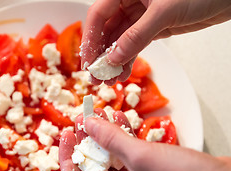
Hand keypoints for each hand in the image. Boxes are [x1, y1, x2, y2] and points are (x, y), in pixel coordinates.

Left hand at [59, 111, 230, 170]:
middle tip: (87, 119)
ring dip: (108, 138)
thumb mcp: (141, 156)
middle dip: (89, 141)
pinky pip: (127, 160)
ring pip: (110, 161)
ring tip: (105, 114)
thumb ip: (109, 138)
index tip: (68, 133)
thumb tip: (86, 124)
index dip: (66, 156)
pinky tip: (123, 122)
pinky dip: (124, 142)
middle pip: (92, 169)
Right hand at [81, 0, 230, 83]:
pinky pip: (133, 45)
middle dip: (100, 54)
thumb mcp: (164, 12)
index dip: (91, 39)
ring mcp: (140, 15)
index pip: (99, 14)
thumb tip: (115, 58)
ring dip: (113, 61)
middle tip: (95, 75)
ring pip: (119, 40)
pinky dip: (128, 59)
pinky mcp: (152, 27)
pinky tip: (123, 72)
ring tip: (108, 79)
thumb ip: (137, 36)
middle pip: (106, 29)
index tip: (88, 61)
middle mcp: (130, 1)